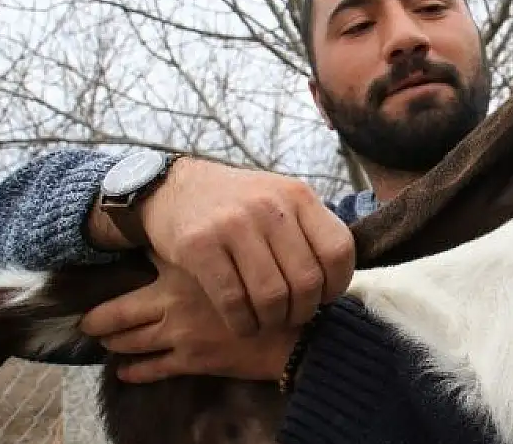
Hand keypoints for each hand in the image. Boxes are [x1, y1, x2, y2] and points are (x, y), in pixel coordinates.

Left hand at [80, 255, 303, 382]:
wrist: (296, 329)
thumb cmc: (276, 285)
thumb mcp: (247, 249)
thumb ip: (219, 241)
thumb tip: (190, 234)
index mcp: (187, 268)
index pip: (141, 266)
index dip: (118, 273)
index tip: (105, 273)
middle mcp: (175, 299)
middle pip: (121, 313)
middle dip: (100, 320)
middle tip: (87, 322)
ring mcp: (180, 331)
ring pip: (131, 341)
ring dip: (114, 343)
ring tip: (104, 342)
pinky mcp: (191, 360)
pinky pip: (153, 369)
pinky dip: (135, 371)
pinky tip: (125, 372)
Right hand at [136, 156, 354, 335]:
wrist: (173, 187)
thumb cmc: (237, 204)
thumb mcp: (280, 200)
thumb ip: (309, 231)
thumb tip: (338, 281)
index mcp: (298, 195)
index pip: (338, 250)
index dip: (337, 284)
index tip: (324, 297)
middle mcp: (270, 206)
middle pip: (306, 280)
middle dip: (302, 311)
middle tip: (291, 316)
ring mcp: (233, 224)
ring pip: (272, 296)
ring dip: (272, 321)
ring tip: (267, 321)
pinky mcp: (199, 245)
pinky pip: (233, 301)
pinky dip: (243, 323)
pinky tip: (242, 324)